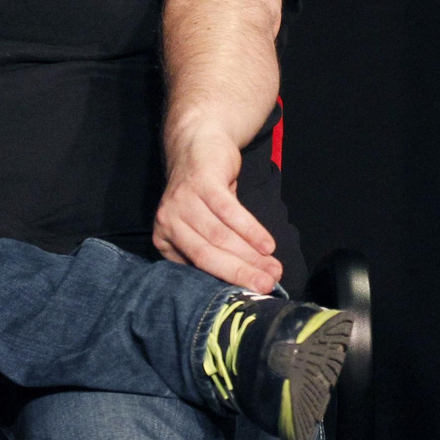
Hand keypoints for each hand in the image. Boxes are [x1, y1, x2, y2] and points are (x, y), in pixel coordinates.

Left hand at [153, 125, 281, 292]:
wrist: (197, 144)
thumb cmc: (203, 193)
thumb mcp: (201, 225)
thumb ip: (214, 251)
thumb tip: (246, 283)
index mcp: (165, 240)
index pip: (196, 269)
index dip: (225, 283)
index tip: (251, 295)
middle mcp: (168, 223)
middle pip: (207, 256)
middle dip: (240, 274)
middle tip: (267, 286)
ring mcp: (182, 201)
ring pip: (220, 236)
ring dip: (250, 255)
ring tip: (274, 267)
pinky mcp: (201, 183)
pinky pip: (229, 212)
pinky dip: (251, 230)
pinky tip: (268, 244)